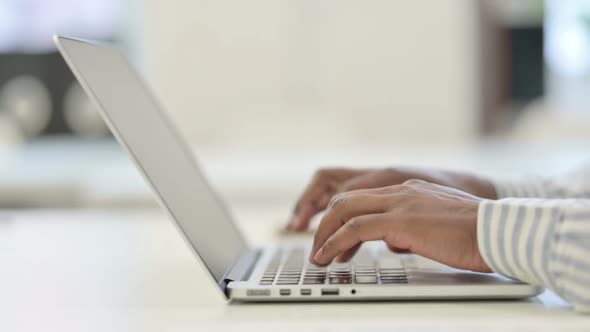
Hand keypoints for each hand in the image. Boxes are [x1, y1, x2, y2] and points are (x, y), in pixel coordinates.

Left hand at [309, 179, 491, 272]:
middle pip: (346, 199)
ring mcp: (399, 203)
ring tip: (317, 256)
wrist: (500, 232)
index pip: (363, 197)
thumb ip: (411, 228)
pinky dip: (334, 242)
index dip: (343, 217)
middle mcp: (400, 191)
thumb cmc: (476, 234)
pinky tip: (327, 256)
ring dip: (324, 234)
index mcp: (408, 190)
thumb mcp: (436, 227)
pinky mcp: (401, 221)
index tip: (334, 237)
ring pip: (344, 210)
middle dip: (326, 224)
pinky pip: (354, 229)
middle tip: (318, 246)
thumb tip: (394, 242)